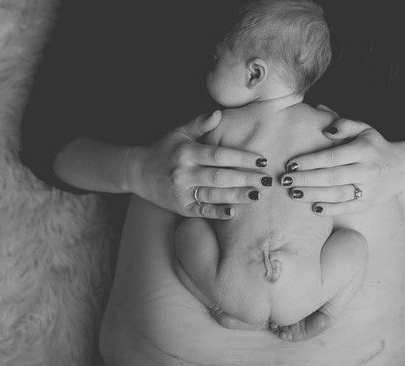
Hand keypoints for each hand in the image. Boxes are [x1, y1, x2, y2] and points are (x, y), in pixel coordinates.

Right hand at [125, 111, 269, 218]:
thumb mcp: (179, 132)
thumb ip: (200, 123)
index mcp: (187, 152)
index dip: (242, 158)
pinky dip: (217, 212)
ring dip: (238, 196)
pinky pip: (202, 210)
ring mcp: (182, 191)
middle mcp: (184, 172)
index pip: (220, 155)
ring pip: (214, 195)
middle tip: (267, 180)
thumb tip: (219, 113)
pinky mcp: (180, 207)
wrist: (137, 171)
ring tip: (257, 195)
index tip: (261, 160)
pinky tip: (233, 212)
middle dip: (246, 178)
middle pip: (221, 177)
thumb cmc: (164, 149)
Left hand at [282, 106, 404, 215]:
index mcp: (365, 150)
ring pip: (337, 194)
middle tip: (285, 180)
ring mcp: (369, 190)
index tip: (291, 164)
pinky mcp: (368, 204)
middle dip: (306, 179)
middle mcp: (368, 170)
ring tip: (293, 193)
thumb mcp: (364, 129)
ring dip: (314, 195)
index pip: (333, 157)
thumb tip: (325, 127)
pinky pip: (348, 209)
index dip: (311, 161)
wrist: (400, 168)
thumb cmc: (373, 146)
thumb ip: (344, 124)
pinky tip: (314, 208)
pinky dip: (331, 210)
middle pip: (332, 177)